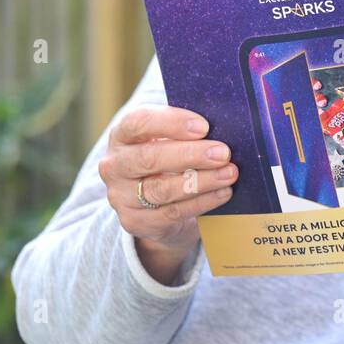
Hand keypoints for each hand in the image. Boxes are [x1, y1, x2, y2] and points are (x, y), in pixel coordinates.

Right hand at [98, 105, 236, 283]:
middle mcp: (114, 165)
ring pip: (161, 189)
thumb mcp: (170, 139)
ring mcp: (121, 196)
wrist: (153, 204)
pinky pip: (171, 212)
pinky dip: (201, 202)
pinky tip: (223, 193)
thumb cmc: (168, 157)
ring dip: (201, 181)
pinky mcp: (134, 221)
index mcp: (122, 135)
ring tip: (229, 174)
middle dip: (191, 155)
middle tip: (223, 153)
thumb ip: (187, 131)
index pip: (138, 122)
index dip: (171, 123)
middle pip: (149, 158)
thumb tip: (224, 124)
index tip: (204, 127)